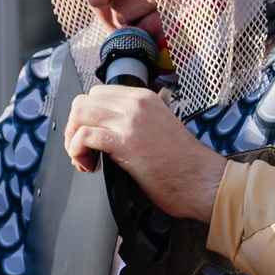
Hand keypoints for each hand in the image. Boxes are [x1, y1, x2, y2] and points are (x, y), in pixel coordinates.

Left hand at [63, 85, 227, 222]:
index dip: (86, 116)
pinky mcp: (126, 142)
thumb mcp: (158, 126)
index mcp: (144, 97)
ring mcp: (131, 121)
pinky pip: (85, 136)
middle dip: (74, 127)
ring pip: (79, 116)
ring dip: (72, 140)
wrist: (201, 180)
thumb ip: (134, 121)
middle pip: (83, 102)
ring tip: (83, 159)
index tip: (89, 138)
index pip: (97, 93)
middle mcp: (136, 104)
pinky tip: (88, 165)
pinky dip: (77, 151)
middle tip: (82, 151)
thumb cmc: (183, 163)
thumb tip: (107, 129)